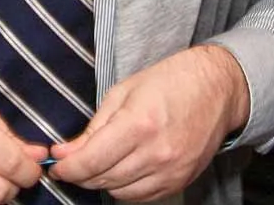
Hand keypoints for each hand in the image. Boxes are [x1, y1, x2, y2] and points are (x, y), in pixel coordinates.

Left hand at [49, 45, 249, 199]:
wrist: (216, 88)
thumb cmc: (170, 80)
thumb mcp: (124, 91)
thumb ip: (95, 126)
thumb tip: (67, 152)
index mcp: (139, 123)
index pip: (92, 160)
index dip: (68, 167)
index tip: (57, 164)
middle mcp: (156, 153)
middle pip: (103, 179)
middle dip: (80, 173)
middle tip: (71, 162)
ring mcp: (170, 171)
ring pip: (120, 192)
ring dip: (101, 181)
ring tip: (97, 162)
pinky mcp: (180, 182)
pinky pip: (141, 198)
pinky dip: (125, 188)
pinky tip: (120, 170)